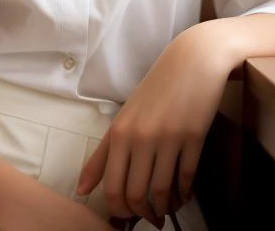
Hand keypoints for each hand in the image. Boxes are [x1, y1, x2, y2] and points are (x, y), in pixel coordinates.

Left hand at [76, 24, 231, 227]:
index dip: (117, 211)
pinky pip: (186, 180)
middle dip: (141, 215)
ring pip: (161, 193)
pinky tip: (183, 194)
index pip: (111, 187)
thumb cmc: (157, 88)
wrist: (192, 60)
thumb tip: (81, 190)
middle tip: (149, 218)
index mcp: (119, 132)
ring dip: (164, 209)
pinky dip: (184, 194)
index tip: (125, 219)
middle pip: (134, 195)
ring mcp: (167, 138)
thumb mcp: (126, 116)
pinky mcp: (193, 139)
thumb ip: (104, 154)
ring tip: (167, 209)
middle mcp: (140, 137)